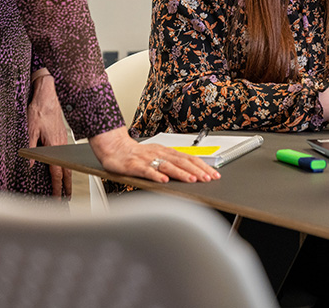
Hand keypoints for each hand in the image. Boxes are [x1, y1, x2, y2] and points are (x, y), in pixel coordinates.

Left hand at [27, 69, 71, 198]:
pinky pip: (65, 154)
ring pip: (67, 162)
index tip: (57, 197)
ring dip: (67, 176)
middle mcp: (61, 145)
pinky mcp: (62, 135)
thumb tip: (30, 164)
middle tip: (66, 198)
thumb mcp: (29, 130)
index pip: (56, 172)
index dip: (56, 187)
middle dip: (66, 186)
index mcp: (54, 146)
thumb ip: (30, 148)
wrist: (48, 94)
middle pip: (66, 171)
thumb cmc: (39, 110)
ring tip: (66, 187)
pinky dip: (65, 164)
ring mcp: (63, 140)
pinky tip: (62, 166)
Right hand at [88, 127, 220, 183]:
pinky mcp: (135, 165)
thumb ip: (172, 163)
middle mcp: (160, 153)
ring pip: (167, 165)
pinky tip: (164, 180)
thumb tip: (192, 172)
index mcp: (167, 151)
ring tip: (192, 180)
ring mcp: (147, 159)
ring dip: (181, 173)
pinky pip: (146, 170)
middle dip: (197, 170)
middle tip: (208, 179)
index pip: (189, 158)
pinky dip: (156, 175)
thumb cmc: (137, 154)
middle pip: (181, 161)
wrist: (115, 147)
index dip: (202, 166)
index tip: (214, 174)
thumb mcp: (158, 155)